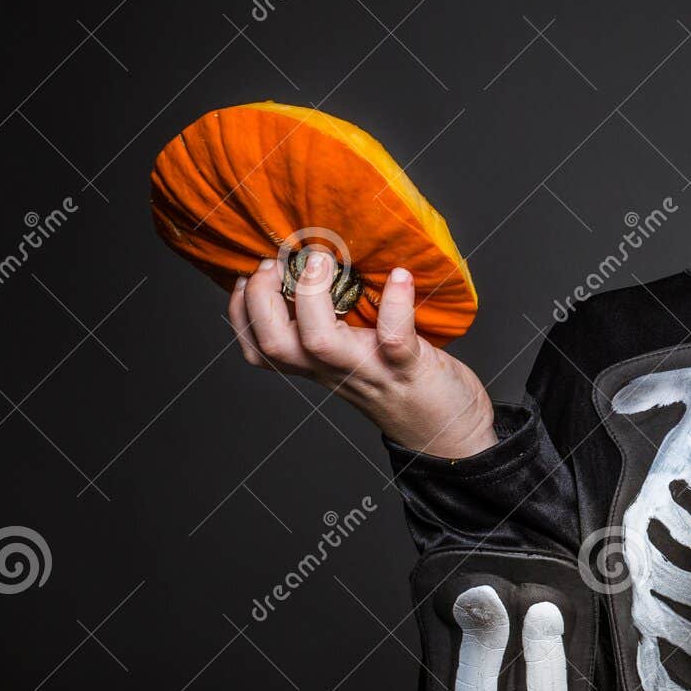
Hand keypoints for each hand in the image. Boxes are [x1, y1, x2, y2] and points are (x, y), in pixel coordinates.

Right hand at [228, 251, 497, 458]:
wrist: (449, 432)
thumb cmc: (404, 383)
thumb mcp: (358, 356)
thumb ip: (337, 325)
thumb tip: (318, 269)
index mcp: (319, 365)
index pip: (260, 348)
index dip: (241, 313)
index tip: (246, 276)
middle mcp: (336, 370)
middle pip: (276, 345)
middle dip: (263, 299)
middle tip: (277, 262)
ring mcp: (370, 370)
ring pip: (320, 343)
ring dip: (313, 296)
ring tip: (321, 258)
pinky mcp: (410, 369)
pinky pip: (396, 339)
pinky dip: (397, 305)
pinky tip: (400, 275)